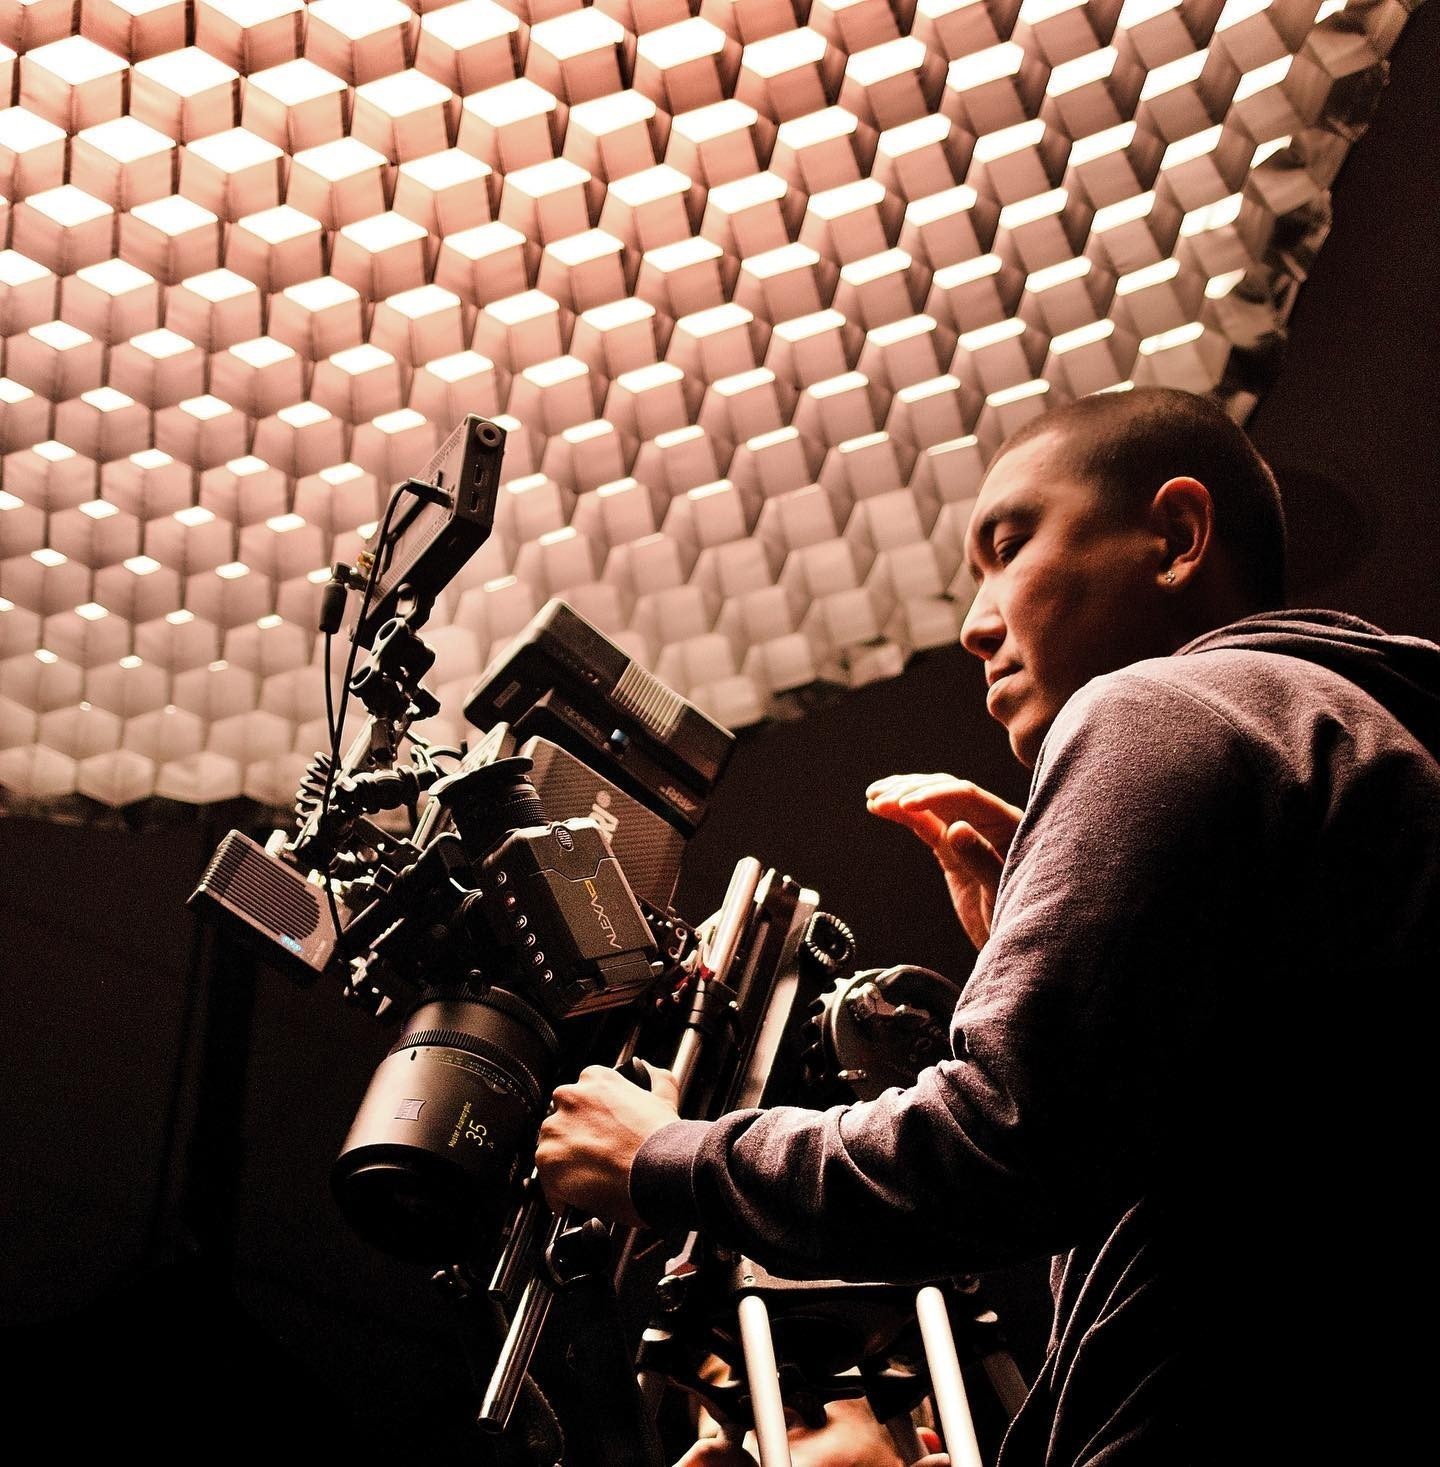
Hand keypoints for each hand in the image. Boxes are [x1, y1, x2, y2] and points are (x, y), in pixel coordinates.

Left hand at [534, 1062, 680, 1225]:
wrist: (659, 1171)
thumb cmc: (661, 1140)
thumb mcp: (665, 1096)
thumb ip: (655, 1077)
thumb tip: (647, 1070)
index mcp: (595, 1079)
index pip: (582, 1095)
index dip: (592, 1117)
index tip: (602, 1131)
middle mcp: (570, 1098)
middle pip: (562, 1119)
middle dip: (576, 1136)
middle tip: (597, 1155)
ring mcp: (556, 1128)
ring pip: (552, 1146)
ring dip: (567, 1161)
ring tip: (592, 1177)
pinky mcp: (548, 1159)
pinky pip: (547, 1178)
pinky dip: (560, 1191)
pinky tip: (582, 1196)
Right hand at [865, 774, 1022, 948]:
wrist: (1020, 942)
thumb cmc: (1021, 917)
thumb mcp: (1001, 892)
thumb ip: (982, 860)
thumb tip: (955, 829)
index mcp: (1007, 824)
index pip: (966, 796)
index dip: (933, 795)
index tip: (904, 804)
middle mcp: (989, 822)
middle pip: (946, 792)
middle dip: (912, 791)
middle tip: (878, 798)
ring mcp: (969, 835)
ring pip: (933, 803)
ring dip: (903, 796)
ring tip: (873, 797)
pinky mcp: (953, 850)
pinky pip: (927, 825)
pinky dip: (904, 816)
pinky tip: (882, 809)